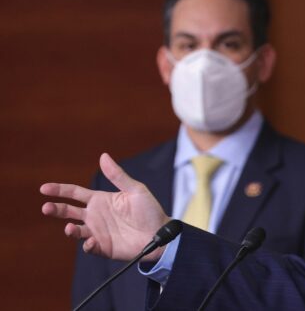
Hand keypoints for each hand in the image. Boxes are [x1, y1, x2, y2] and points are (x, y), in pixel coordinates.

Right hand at [40, 153, 169, 260]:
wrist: (160, 234)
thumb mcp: (135, 190)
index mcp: (101, 199)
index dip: (59, 190)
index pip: (75, 193)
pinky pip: (89, 246)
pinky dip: (87, 245)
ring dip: (70, 230)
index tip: (44, 188)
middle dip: (56, 209)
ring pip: (75, 230)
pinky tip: (91, 241)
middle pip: (69, 211)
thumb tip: (103, 156)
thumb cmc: (149, 211)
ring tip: (70, 228)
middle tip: (46, 207)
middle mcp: (96, 215)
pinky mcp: (103, 247)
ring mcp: (98, 231)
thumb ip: (118, 176)